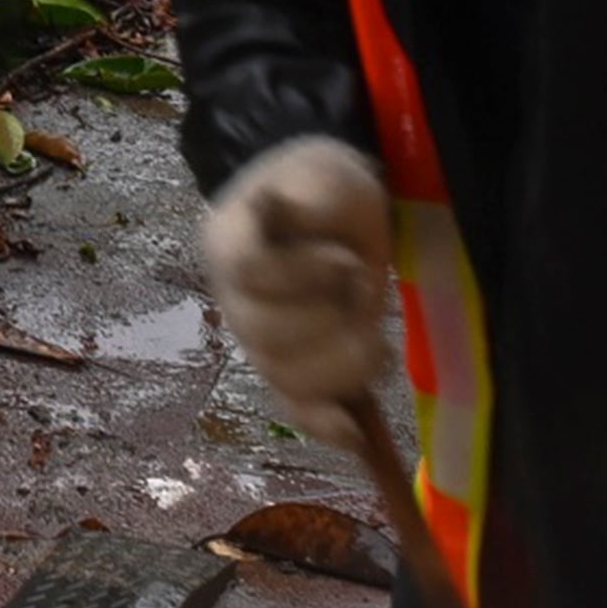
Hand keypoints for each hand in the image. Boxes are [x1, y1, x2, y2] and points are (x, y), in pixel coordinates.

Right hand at [203, 134, 392, 415]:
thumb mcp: (325, 173)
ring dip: (342, 368)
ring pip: (285, 377)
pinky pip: (295, 409)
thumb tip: (287, 211)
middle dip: (330, 323)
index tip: (349, 261)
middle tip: (366, 291)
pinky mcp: (288, 370)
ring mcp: (258, 340)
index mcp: (231, 240)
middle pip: (265, 334)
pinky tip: (355, 434)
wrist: (324, 209)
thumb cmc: (322, 189)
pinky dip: (324, 424)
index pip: (249, 271)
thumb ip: (312, 195)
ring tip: (376, 341)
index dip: (302, 274)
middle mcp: (234, 297)